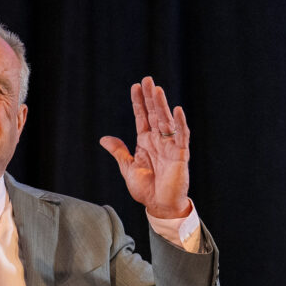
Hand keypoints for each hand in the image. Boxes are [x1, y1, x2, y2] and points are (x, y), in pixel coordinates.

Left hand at [100, 76, 191, 218]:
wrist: (159, 205)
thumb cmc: (145, 188)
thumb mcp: (128, 167)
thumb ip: (119, 152)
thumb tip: (104, 138)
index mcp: (146, 142)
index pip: (142, 117)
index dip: (139, 102)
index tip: (135, 86)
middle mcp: (159, 141)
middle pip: (154, 114)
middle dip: (150, 97)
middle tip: (147, 79)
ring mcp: (170, 146)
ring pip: (166, 121)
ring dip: (162, 105)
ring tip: (157, 90)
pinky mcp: (180, 155)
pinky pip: (181, 136)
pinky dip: (180, 123)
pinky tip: (177, 110)